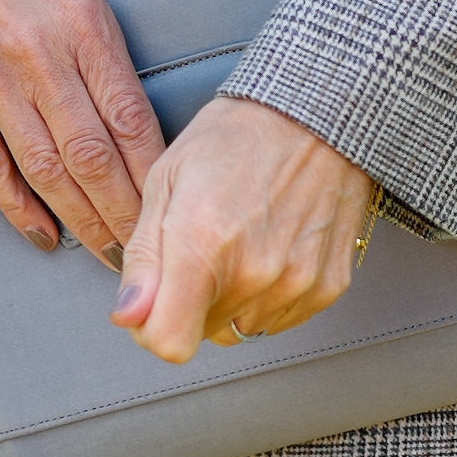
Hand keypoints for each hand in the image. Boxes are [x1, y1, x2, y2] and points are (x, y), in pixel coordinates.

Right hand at [0, 0, 164, 268]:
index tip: (172, 212)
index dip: (153, 177)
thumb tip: (134, 128)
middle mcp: (39, 52)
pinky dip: (20, 209)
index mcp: (83, 22)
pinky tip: (44, 233)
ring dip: (81, 221)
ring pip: (47, 170)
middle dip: (124, 214)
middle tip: (148, 253)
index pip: (131, 117)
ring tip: (106, 253)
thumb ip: (102, 53)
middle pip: (93, 156)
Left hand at [110, 95, 373, 362]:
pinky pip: (280, 319)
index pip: (169, 344)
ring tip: (240, 238)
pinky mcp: (328, 286)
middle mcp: (253, 274)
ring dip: (231, 299)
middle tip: (203, 243)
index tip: (155, 297)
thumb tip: (128, 319)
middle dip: (191, 303)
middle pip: (203, 335)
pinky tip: (271, 244)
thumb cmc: (233, 137)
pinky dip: (269, 294)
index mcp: (203, 245)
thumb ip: (142, 257)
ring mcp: (296, 283)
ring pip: (241, 329)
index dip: (151, 326)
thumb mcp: (166, 179)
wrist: (313, 113)